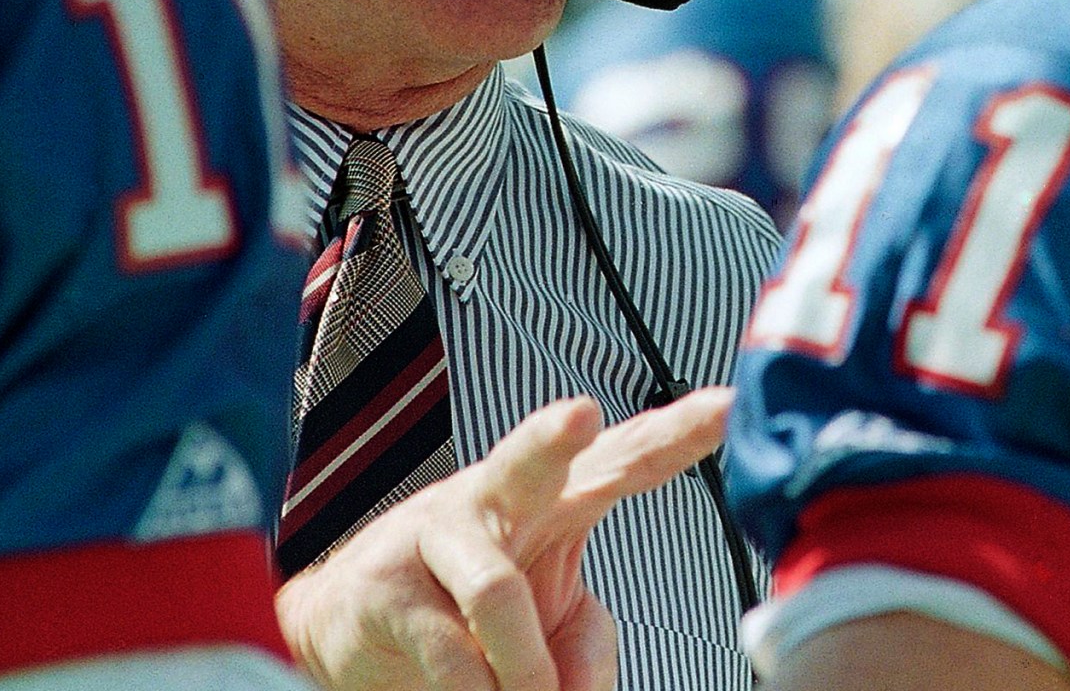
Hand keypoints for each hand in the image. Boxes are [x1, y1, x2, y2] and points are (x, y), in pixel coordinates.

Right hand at [277, 387, 732, 690]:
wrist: (342, 627)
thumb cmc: (464, 610)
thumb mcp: (547, 627)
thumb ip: (587, 651)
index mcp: (551, 496)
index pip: (622, 458)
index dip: (675, 432)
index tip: (728, 406)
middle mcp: (492, 500)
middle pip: (528, 459)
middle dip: (553, 437)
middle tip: (579, 416)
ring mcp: (432, 538)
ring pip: (495, 594)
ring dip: (526, 670)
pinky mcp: (385, 590)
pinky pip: (450, 655)